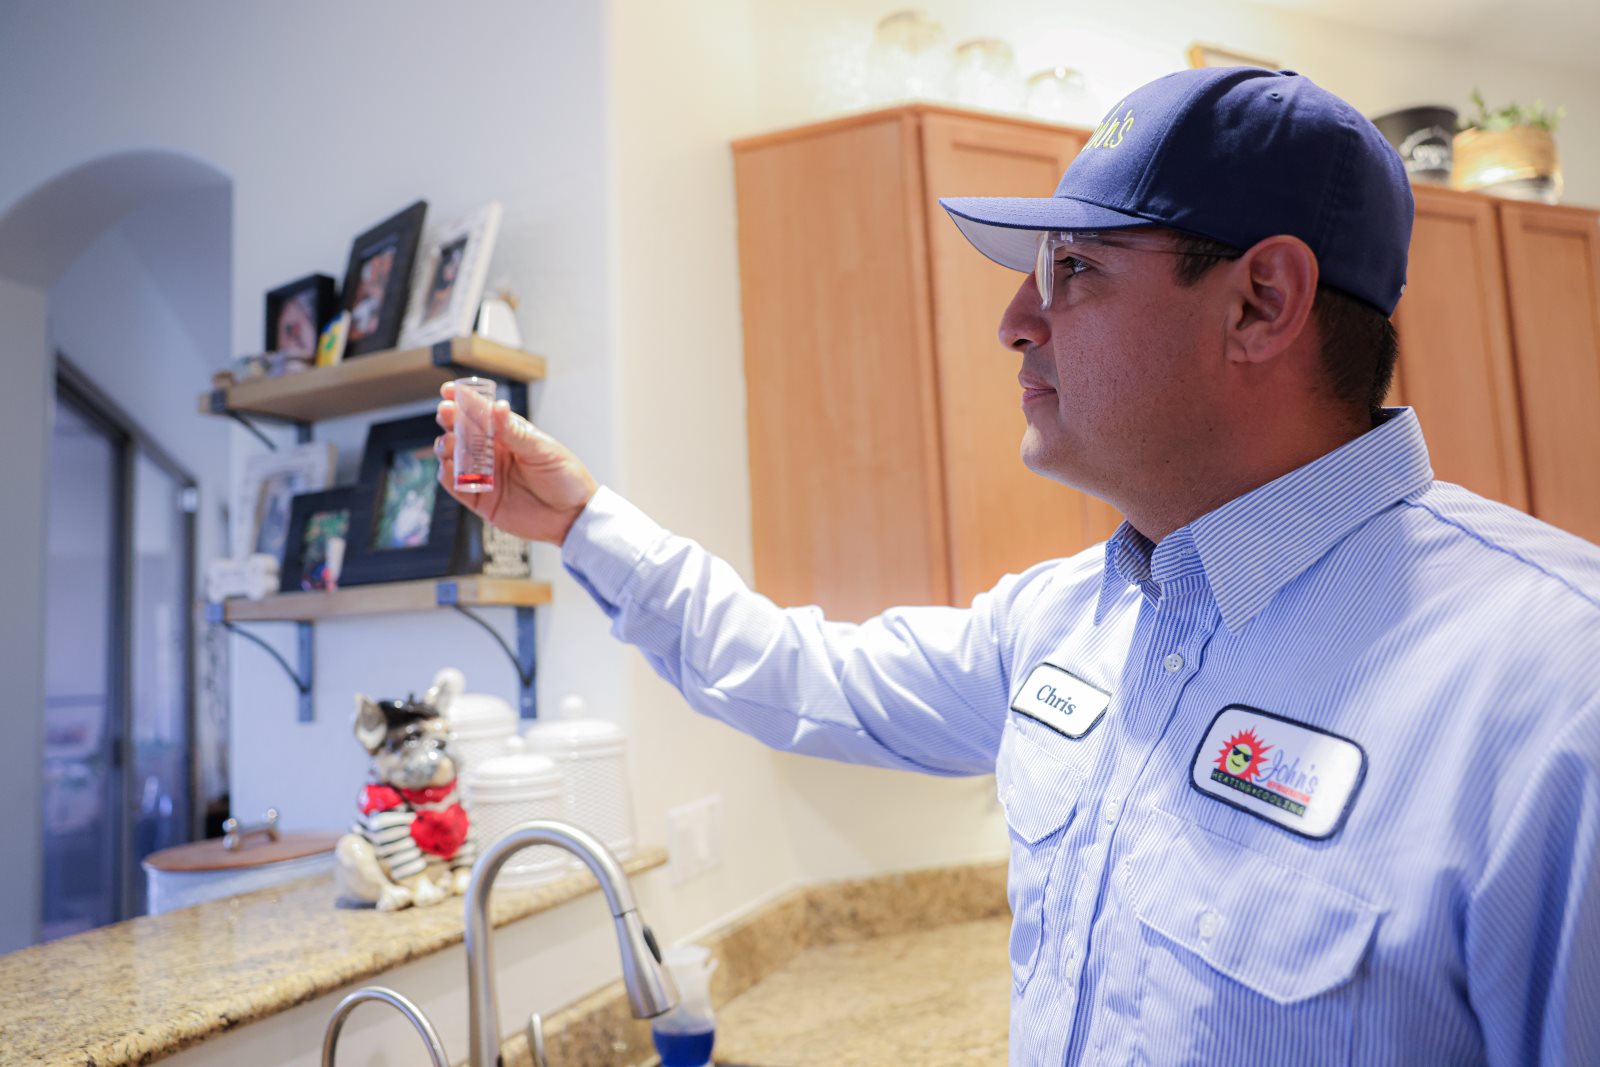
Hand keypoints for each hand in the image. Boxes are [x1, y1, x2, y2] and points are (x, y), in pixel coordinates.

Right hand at [434, 381, 597, 545]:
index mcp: (509, 433)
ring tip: (450, 442)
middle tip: (446, 412)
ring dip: (445, 446)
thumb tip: (498, 407)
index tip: (449, 390)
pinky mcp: (480, 499)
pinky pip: (455, 485)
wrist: (573, 516)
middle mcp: (493, 451)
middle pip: (461, 431)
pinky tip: (447, 466)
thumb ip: (515, 433)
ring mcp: (485, 474)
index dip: (463, 399)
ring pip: (453, 456)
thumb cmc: (564, 477)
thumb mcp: (542, 451)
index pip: (481, 412)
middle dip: (449, 419)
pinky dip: (446, 475)